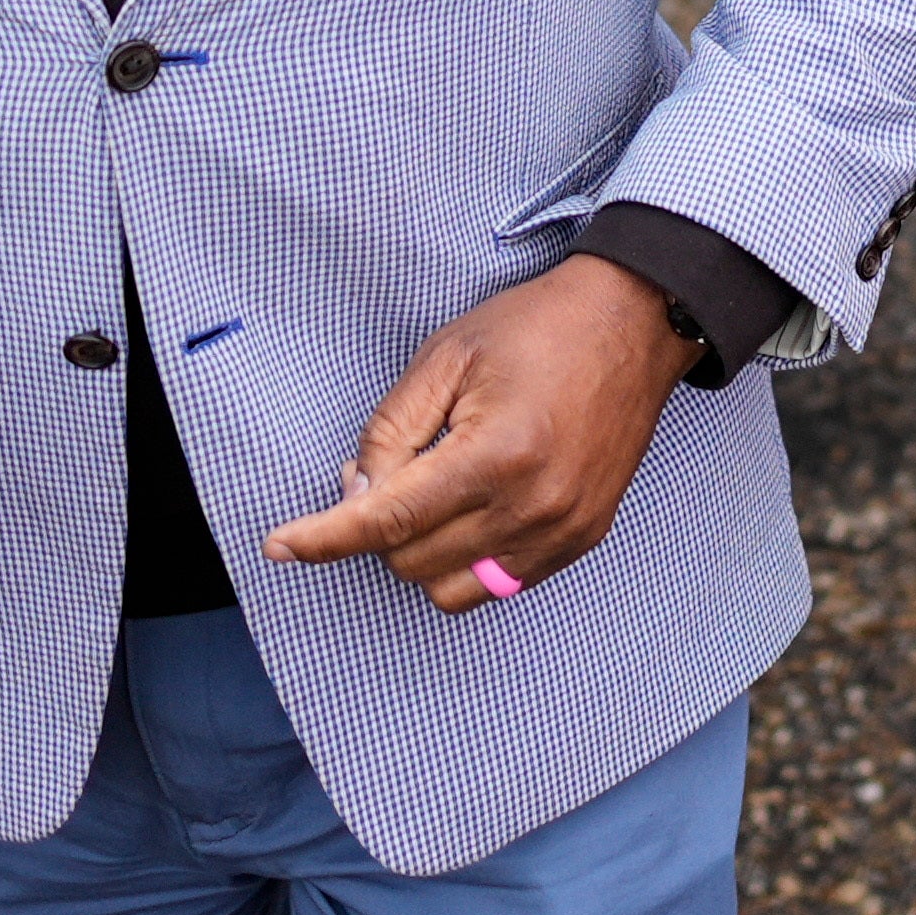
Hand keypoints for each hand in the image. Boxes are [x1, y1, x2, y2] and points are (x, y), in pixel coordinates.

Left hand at [262, 256, 696, 609]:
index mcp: (496, 455)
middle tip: (389, 470)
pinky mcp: (580, 539)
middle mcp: (531, 507)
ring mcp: (561, 531)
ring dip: (421, 552)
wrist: (634, 323)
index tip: (281, 545)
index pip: (388, 521)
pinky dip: (466, 560)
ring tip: (434, 493)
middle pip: (410, 560)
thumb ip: (391, 430)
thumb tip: (359, 493)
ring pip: (450, 590)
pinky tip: (471, 509)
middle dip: (378, 526)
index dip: (324, 537)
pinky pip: (498, 585)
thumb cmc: (538, 329)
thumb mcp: (447, 357)